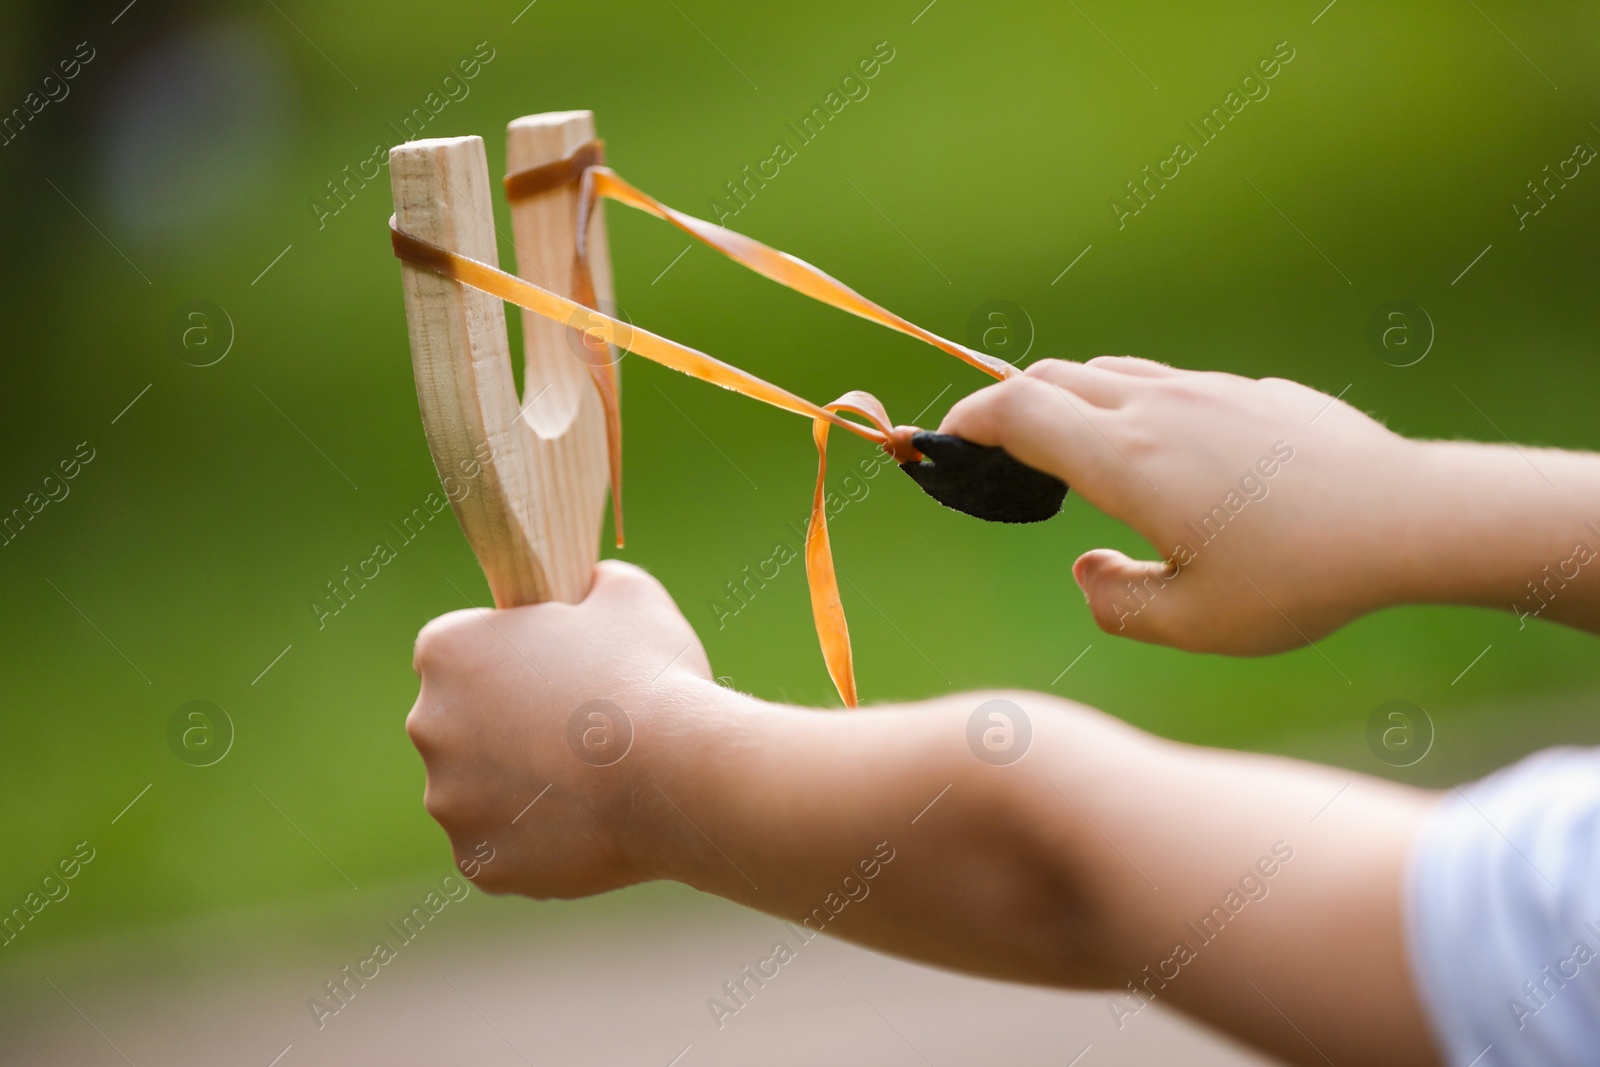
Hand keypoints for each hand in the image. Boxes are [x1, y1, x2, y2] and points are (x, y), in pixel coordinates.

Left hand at [406, 560, 711, 897]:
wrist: (672, 778)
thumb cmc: (647, 676)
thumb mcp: (627, 593)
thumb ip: (589, 584)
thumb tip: (587, 587)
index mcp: (448, 650)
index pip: (459, 650)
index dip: (509, 658)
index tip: (554, 670)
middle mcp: (428, 724)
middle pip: (462, 723)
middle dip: (508, 726)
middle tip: (578, 729)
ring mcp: (449, 801)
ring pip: (480, 790)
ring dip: (522, 785)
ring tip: (594, 780)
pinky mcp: (480, 862)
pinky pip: (504, 846)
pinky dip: (538, 839)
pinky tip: (589, 822)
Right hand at [941, 358, 1419, 652]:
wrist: (1411, 517)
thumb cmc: (1299, 578)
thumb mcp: (1191, 624)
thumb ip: (1115, 602)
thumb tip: (1087, 568)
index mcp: (1125, 458)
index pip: (1016, 411)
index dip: (966, 421)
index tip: (944, 443)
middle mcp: (1157, 407)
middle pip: (1053, 376)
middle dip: (1007, 406)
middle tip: (996, 453)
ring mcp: (1210, 390)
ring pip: (1112, 371)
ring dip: (1072, 401)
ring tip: (1074, 455)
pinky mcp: (1255, 391)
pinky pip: (1172, 385)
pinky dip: (1136, 407)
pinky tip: (1169, 462)